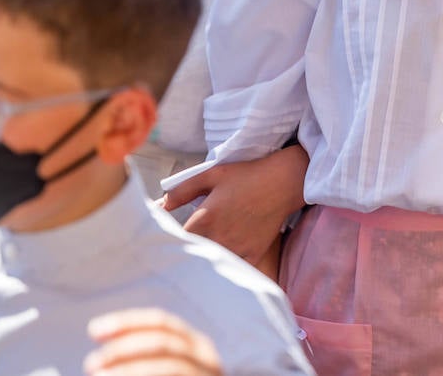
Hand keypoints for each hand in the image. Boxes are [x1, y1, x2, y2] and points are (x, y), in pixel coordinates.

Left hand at [84, 309, 221, 375]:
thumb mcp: (160, 372)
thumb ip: (136, 364)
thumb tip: (95, 361)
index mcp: (195, 347)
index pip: (161, 323)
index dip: (127, 322)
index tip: (94, 330)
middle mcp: (207, 360)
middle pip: (163, 342)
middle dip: (123, 349)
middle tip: (92, 362)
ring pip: (169, 365)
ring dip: (130, 370)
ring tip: (100, 375)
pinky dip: (141, 375)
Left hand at [164, 147, 308, 267]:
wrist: (284, 183)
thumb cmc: (247, 175)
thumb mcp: (212, 174)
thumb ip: (182, 190)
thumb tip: (158, 205)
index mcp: (205, 219)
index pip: (175, 241)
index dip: (167, 242)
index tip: (163, 242)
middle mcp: (219, 237)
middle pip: (191, 256)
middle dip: (183, 254)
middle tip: (180, 251)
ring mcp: (237, 248)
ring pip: (211, 264)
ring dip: (203, 262)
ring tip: (197, 260)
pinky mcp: (252, 254)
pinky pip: (233, 268)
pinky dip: (225, 266)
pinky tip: (221, 262)